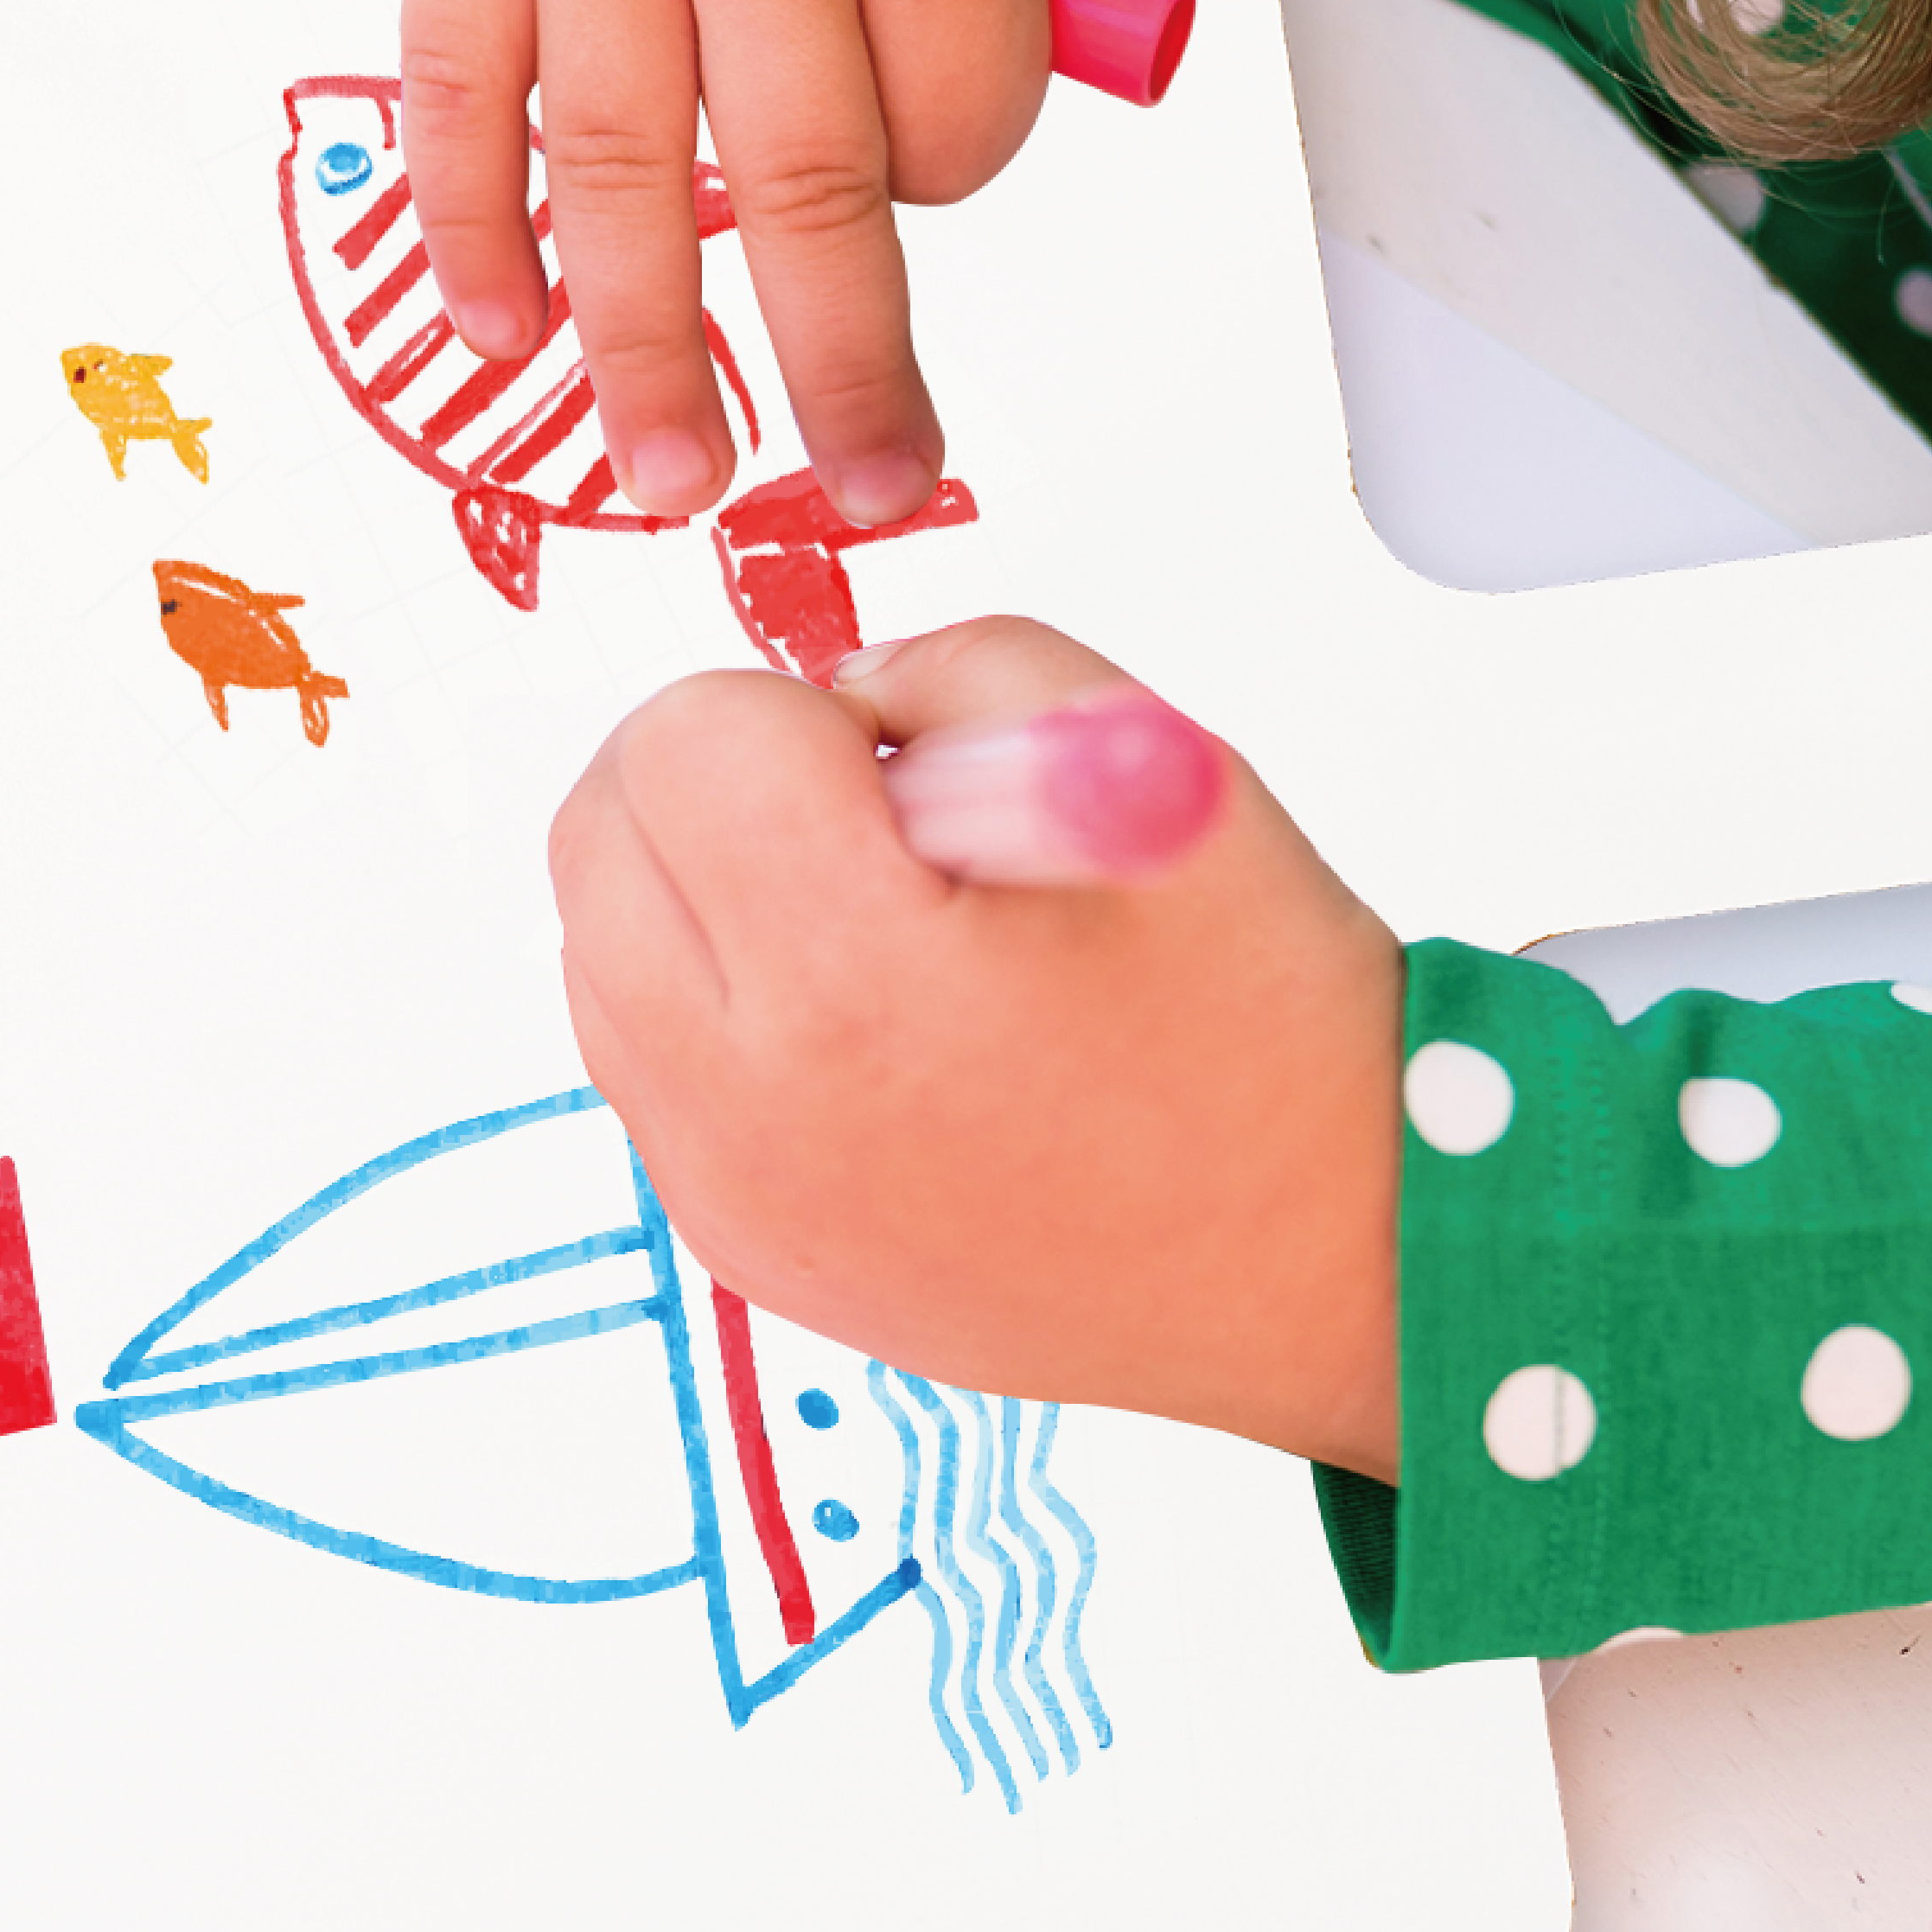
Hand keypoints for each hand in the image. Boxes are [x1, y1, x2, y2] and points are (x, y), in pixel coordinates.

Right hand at [403, 0, 1119, 530]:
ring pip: (614, 164)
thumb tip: (939, 170)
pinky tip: (503, 328)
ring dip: (637, 346)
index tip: (942, 146)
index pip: (957, 126)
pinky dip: (472, 216)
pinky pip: (458, 77)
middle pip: (799, 187)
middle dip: (836, 368)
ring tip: (668, 470)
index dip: (963, 170)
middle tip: (853, 492)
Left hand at [549, 616, 1406, 1477]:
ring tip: (883, 928)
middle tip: (869, 816)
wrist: (1336, 1262)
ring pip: (598, 953)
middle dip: (714, 780)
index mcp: (857, 973)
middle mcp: (757, 1107)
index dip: (795, 708)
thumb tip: (838, 692)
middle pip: (596, 838)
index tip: (900, 759)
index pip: (684, 739)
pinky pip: (650, 1071)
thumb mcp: (1145, 749)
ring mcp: (736, 1199)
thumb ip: (954, 669)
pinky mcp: (743, 1254)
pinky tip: (872, 1024)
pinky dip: (719, 1007)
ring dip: (699, 894)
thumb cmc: (1264, 1024)